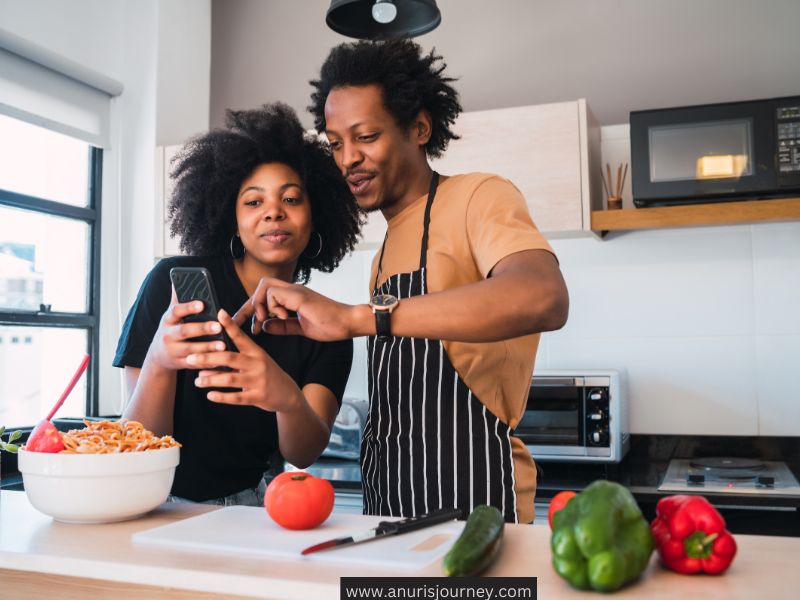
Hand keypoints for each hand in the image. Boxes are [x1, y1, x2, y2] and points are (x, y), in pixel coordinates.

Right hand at [148, 291, 226, 370]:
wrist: (158, 355)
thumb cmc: (171, 329)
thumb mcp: (171, 315)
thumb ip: (177, 299)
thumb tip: (177, 278)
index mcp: (168, 320)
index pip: (177, 311)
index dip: (189, 307)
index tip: (202, 304)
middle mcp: (167, 335)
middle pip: (185, 331)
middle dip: (202, 329)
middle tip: (219, 326)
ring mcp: (172, 351)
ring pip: (191, 349)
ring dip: (208, 348)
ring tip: (223, 345)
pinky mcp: (179, 364)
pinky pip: (194, 363)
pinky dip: (206, 363)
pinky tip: (219, 361)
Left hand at [189, 309, 302, 411]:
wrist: (288, 394)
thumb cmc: (267, 374)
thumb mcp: (256, 361)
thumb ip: (236, 357)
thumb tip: (208, 355)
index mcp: (256, 352)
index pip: (241, 336)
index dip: (230, 325)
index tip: (219, 313)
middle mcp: (258, 364)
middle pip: (230, 357)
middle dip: (208, 357)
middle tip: (191, 358)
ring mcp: (258, 381)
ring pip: (230, 378)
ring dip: (211, 379)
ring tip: (197, 380)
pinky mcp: (258, 397)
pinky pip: (237, 397)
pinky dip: (222, 396)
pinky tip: (210, 395)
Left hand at [232, 277, 359, 340]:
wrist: (348, 323)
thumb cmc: (330, 326)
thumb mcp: (301, 328)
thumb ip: (283, 326)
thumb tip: (265, 325)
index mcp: (293, 298)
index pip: (265, 297)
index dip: (250, 310)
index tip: (240, 323)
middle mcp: (293, 290)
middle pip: (262, 286)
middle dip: (249, 305)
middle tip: (250, 325)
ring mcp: (296, 291)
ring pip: (265, 286)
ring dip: (260, 305)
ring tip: (265, 320)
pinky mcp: (299, 295)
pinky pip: (274, 294)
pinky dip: (272, 307)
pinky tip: (281, 317)